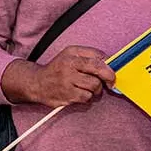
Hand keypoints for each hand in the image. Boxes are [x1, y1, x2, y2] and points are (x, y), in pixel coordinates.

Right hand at [1, 46, 115, 106]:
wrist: (37, 83)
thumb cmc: (59, 69)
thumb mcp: (71, 54)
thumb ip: (90, 55)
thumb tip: (110, 61)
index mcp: (72, 53)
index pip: (97, 57)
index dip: (109, 65)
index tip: (112, 70)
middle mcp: (69, 65)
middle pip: (98, 70)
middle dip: (109, 77)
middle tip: (111, 82)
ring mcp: (67, 81)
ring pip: (94, 85)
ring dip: (96, 89)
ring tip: (88, 87)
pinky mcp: (67, 95)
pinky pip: (87, 97)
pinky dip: (87, 97)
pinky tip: (80, 93)